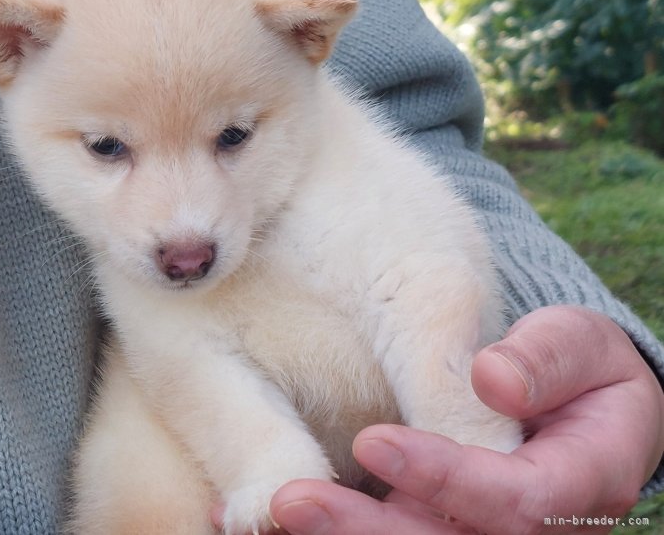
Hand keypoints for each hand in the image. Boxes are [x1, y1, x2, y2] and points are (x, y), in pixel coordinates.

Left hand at [270, 306, 663, 533]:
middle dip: (370, 530)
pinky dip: (342, 528)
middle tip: (294, 499)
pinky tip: (275, 510)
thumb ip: (547, 358)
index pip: (519, 501)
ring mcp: (486, 530)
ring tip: (278, 507)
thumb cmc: (574, 363)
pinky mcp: (445, 523)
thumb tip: (492, 382)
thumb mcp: (578, 342)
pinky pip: (397, 533)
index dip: (447, 479)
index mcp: (583, 482)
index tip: (372, 442)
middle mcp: (540, 527)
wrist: (573, 396)